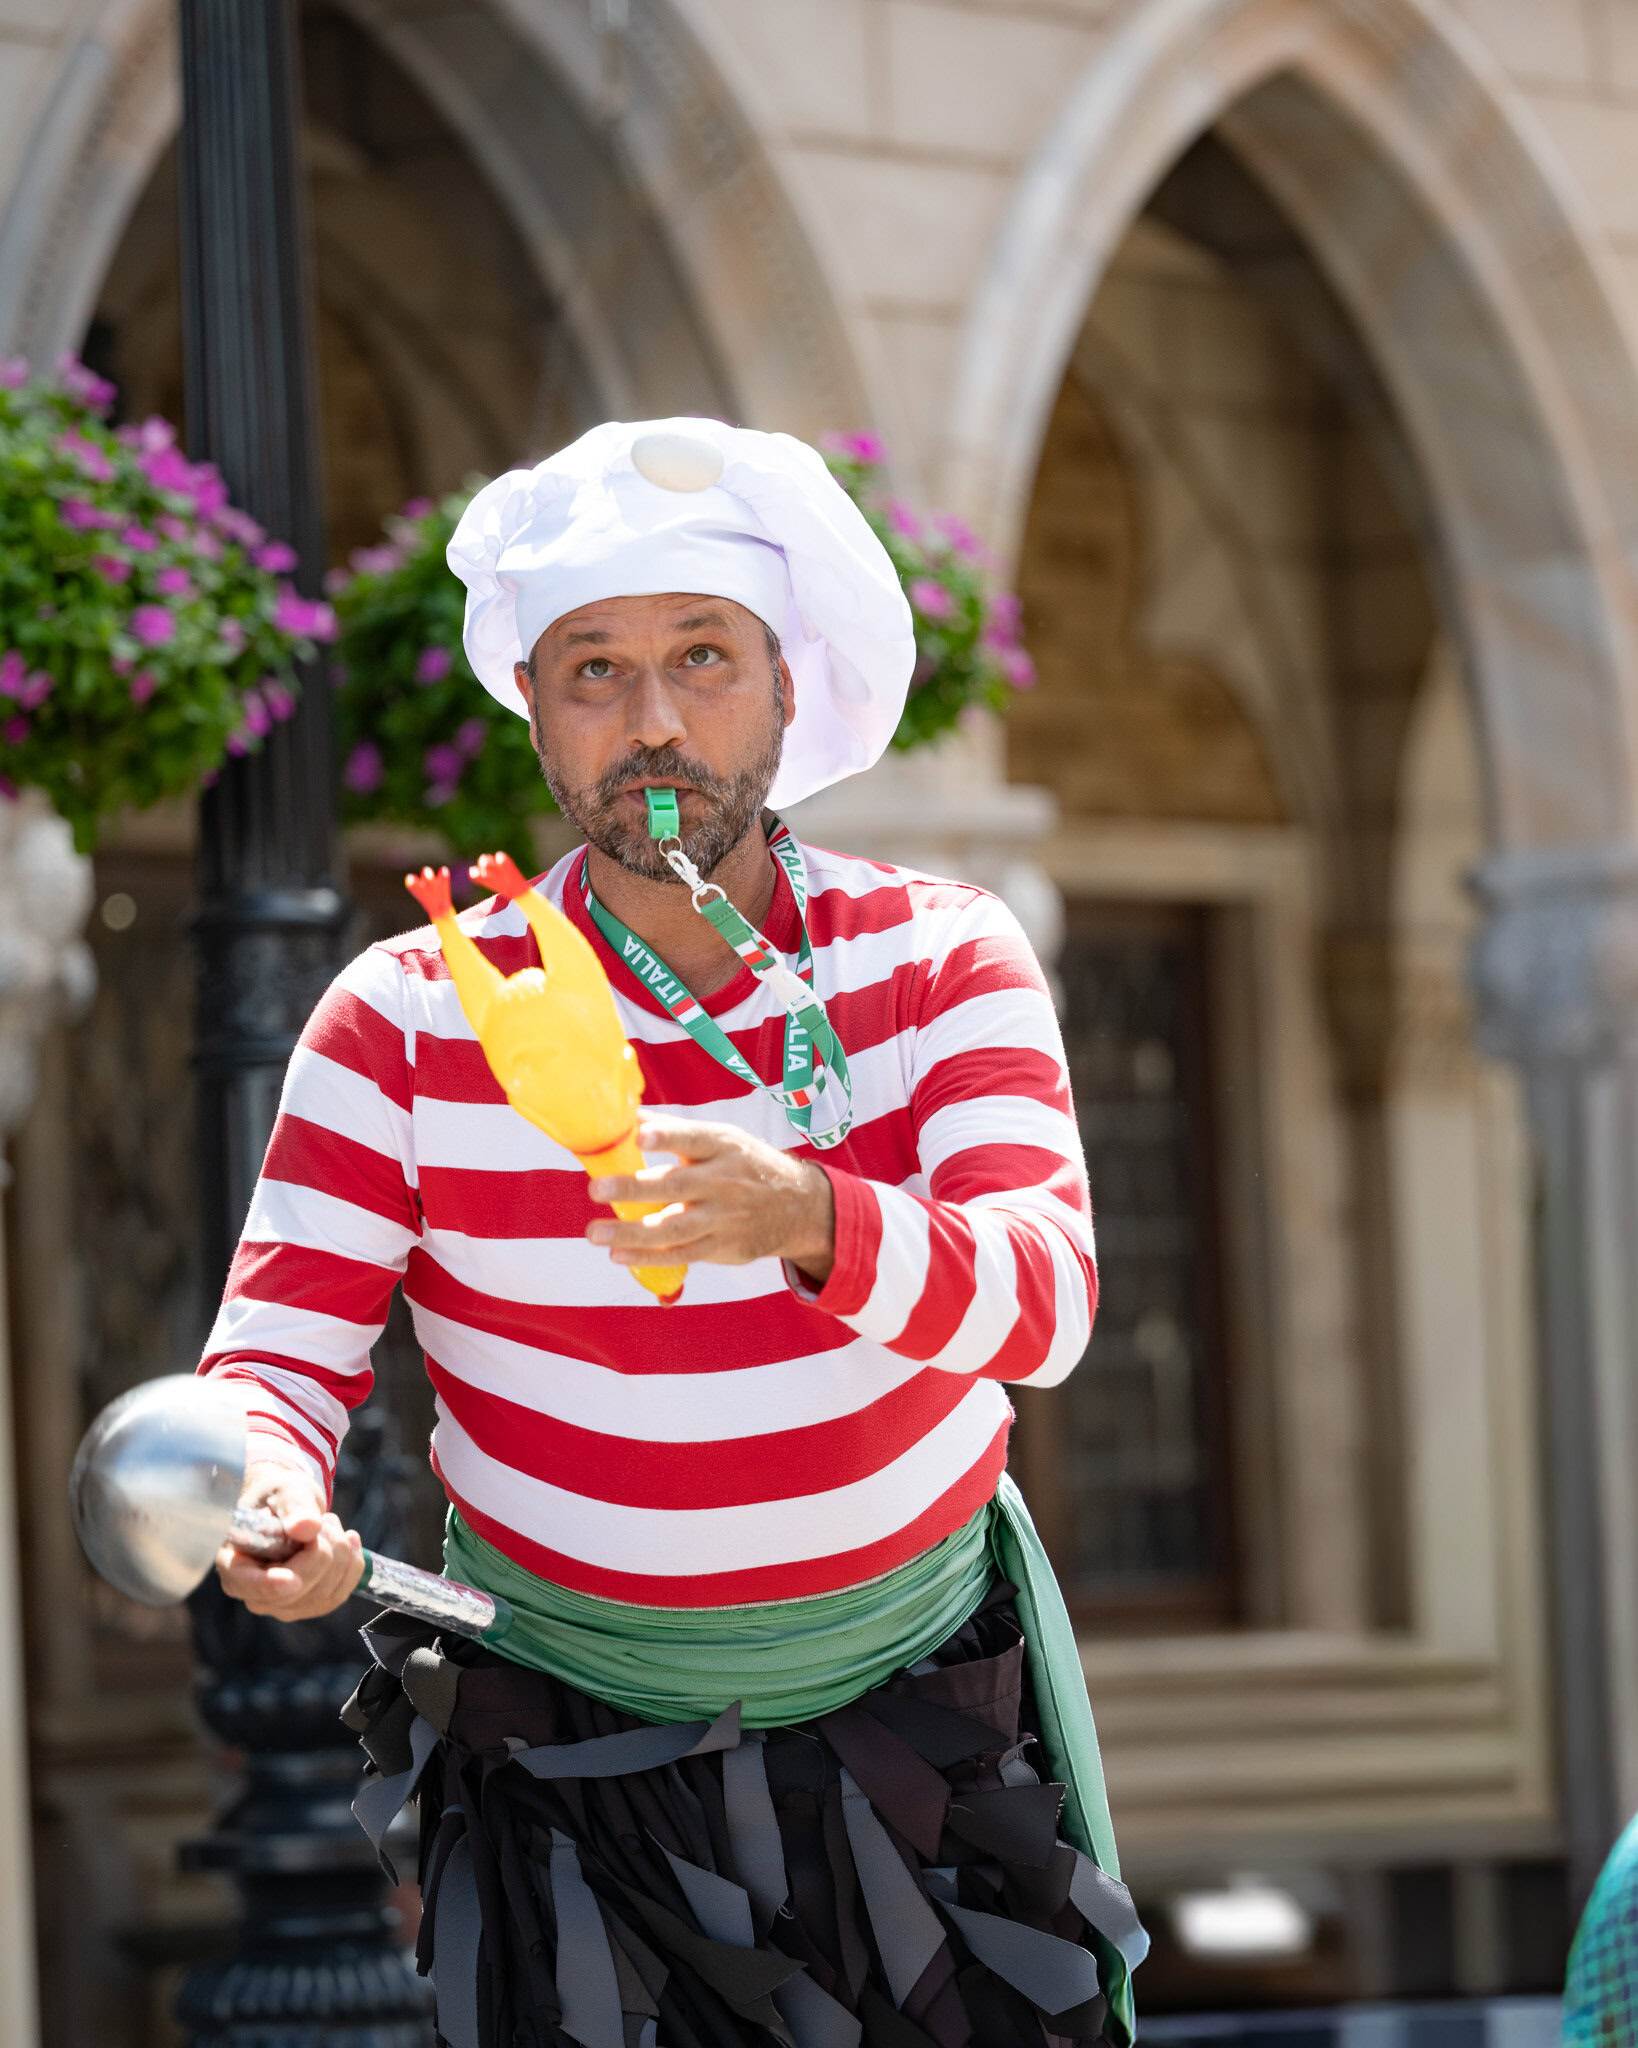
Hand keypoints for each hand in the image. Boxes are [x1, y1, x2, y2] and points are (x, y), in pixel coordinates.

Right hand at [214, 1460, 365, 1620]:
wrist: (290, 1506)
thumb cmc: (281, 1497)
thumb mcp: (287, 1491)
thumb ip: (295, 1507)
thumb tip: (306, 1528)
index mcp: (234, 1563)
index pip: (244, 1583)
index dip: (268, 1585)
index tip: (293, 1581)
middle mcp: (254, 1592)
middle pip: (295, 1590)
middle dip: (323, 1551)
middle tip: (324, 1520)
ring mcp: (281, 1604)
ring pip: (322, 1595)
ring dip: (340, 1555)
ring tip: (330, 1525)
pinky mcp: (307, 1605)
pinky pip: (338, 1595)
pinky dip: (352, 1566)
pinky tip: (350, 1541)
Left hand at [586, 1113, 835, 1279]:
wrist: (798, 1207)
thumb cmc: (745, 1164)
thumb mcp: (722, 1139)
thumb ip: (675, 1130)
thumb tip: (627, 1114)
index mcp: (723, 1147)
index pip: (693, 1139)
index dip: (668, 1137)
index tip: (640, 1136)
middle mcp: (724, 1182)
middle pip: (676, 1186)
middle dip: (635, 1189)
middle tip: (597, 1188)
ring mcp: (722, 1217)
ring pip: (674, 1227)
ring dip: (632, 1232)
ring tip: (594, 1233)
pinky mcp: (721, 1246)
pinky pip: (681, 1254)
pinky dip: (648, 1257)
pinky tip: (618, 1254)